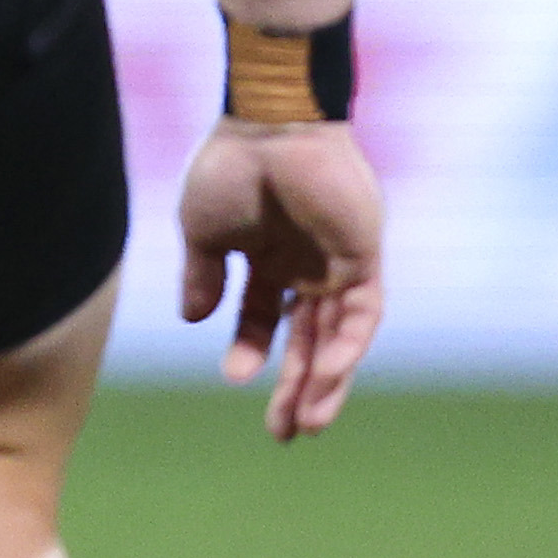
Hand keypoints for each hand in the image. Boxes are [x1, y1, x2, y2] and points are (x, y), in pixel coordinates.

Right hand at [175, 116, 383, 440]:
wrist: (268, 123)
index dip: (250, 351)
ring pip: (336, 337)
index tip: (234, 379)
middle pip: (306, 341)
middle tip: (285, 434)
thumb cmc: (231, 166)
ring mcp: (337, 263)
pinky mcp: (363, 256)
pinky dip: (344, 346)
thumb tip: (194, 321)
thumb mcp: (203, 232)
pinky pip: (361, 314)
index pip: (264, 321)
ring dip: (325, 382)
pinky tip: (326, 374)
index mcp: (268, 259)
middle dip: (295, 388)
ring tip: (310, 423)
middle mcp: (306, 267)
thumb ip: (203, 277)